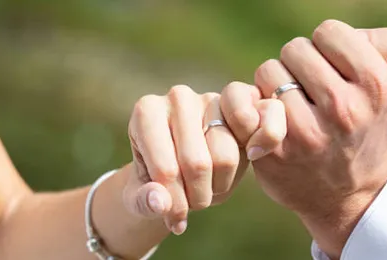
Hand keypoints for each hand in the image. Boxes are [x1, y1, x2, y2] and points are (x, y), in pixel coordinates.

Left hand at [122, 85, 285, 234]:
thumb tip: (160, 203)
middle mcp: (178, 97)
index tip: (173, 220)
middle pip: (197, 163)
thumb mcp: (140, 198)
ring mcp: (211, 100)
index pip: (166, 168)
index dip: (173, 203)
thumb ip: (144, 201)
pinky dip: (237, 174)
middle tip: (191, 206)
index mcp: (147, 111)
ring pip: (225, 158)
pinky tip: (221, 180)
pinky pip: (247, 149)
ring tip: (203, 192)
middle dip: (196, 197)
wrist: (176, 168)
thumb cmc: (152, 182)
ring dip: (216, 189)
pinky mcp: (238, 114)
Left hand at [224, 20, 386, 258]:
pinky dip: (253, 101)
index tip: (333, 68)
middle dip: (300, 64)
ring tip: (295, 103)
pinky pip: (244, 98)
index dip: (328, 46)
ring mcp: (306, 132)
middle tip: (311, 88)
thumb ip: (386, 45)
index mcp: (377, 87)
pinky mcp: (275, 149)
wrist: (350, 193)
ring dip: (277, 83)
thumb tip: (340, 36)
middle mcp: (343, 109)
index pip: (329, 32)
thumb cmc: (371, 127)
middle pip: (295, 49)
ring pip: (269, 70)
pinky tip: (268, 115)